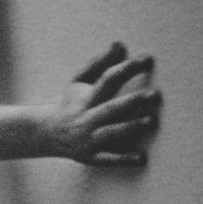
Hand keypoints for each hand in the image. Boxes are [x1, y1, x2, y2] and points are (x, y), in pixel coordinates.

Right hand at [47, 42, 160, 165]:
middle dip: (132, 102)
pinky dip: (123, 159)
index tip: (147, 59)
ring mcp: (89, 138)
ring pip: (111, 133)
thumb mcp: (79, 82)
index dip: (126, 69)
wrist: (47, 133)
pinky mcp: (91, 156)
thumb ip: (101, 63)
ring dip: (131, 127)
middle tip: (155, 94)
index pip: (107, 80)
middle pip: (110, 108)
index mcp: (86, 98)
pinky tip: (141, 158)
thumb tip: (120, 44)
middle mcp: (87, 118)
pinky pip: (108, 158)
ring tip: (151, 120)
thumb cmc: (71, 103)